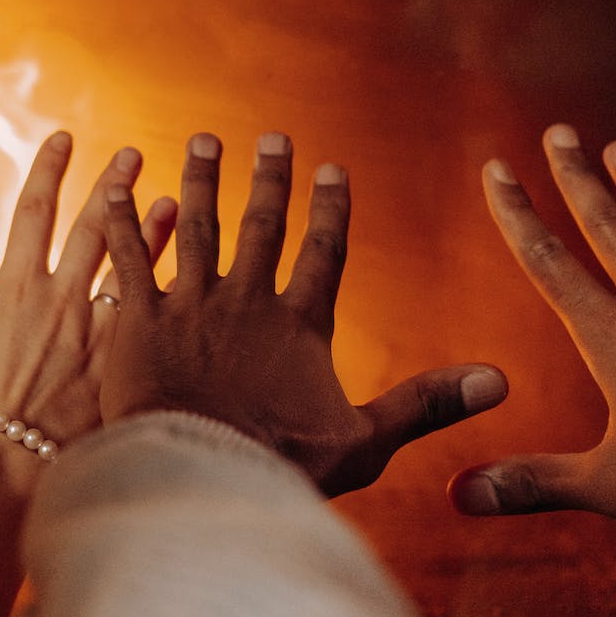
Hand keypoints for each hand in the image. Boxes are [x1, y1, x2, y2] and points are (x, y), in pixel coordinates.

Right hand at [0, 132, 175, 462]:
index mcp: (14, 289)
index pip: (33, 209)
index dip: (50, 168)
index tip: (65, 137)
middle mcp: (62, 302)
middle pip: (94, 228)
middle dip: (113, 185)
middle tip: (134, 154)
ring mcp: (97, 337)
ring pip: (136, 270)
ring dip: (155, 232)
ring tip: (175, 200)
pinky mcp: (122, 372)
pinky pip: (153, 324)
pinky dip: (170, 295)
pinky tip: (194, 281)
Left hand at [101, 132, 507, 495]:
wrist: (200, 478)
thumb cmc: (282, 468)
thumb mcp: (366, 441)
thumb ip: (427, 403)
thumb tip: (500, 382)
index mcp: (301, 325)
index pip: (323, 253)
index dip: (330, 210)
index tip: (332, 170)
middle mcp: (247, 301)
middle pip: (261, 226)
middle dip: (269, 179)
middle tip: (271, 138)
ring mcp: (191, 306)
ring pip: (197, 226)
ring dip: (202, 181)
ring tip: (203, 142)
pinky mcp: (138, 320)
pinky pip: (130, 258)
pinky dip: (122, 220)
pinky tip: (114, 185)